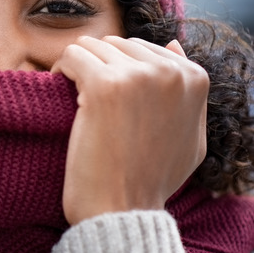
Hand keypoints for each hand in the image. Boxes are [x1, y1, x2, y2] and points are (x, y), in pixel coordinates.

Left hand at [51, 36, 208, 225]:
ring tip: (74, 96)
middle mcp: (169, 72)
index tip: (108, 97)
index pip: (141, 48)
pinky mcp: (103, 85)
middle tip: (86, 97)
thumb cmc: (152, 177)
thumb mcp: (190, 135)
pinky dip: (60, 70)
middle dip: (98, 66)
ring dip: (78, 68)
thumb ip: (187, 91)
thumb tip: (172, 45)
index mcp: (194, 78)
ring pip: (90, 46)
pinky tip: (60, 91)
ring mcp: (136, 76)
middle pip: (114, 44)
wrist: (123, 208)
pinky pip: (71, 56)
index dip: (118, 70)